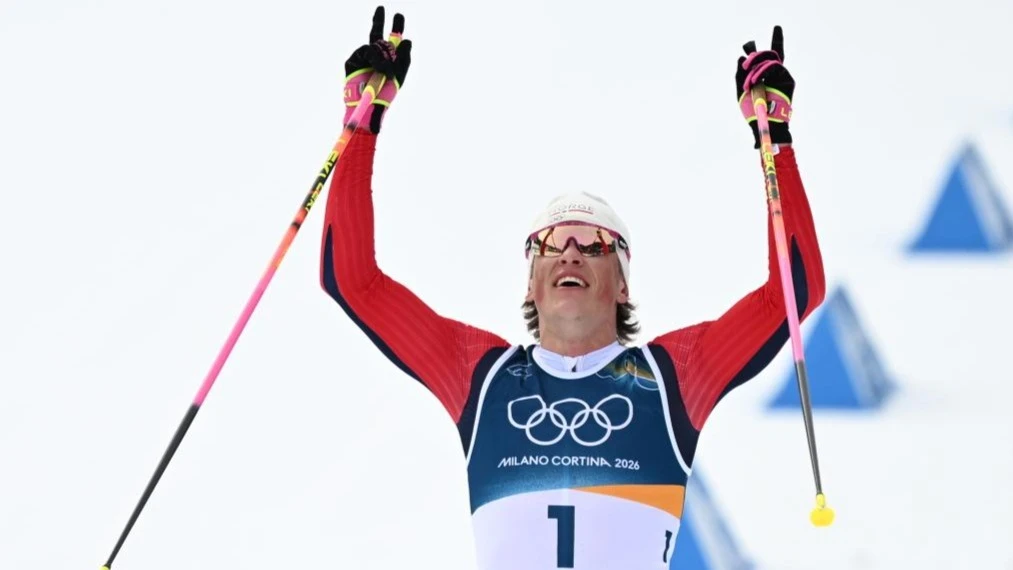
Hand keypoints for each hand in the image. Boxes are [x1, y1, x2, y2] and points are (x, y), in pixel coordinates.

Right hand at [343, 6, 412, 133]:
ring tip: (387, 72)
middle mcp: (373, 57)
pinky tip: (380, 68)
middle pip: (376, 34)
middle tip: (382, 7)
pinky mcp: (353, 61)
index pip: (390, 41)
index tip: (398, 15)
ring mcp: (362, 58)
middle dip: (380, 20)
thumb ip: (404, 57)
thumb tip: (407, 39)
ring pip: (375, 45)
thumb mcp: (400, 74)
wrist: (369, 105)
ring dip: (384, 57)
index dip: (395, 27)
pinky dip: (376, 59)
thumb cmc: (385, 94)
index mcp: (386, 59)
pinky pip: (367, 51)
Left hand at [735, 26, 794, 147]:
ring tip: (747, 81)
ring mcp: (782, 76)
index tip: (777, 27)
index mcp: (765, 76)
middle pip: (771, 54)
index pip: (769, 58)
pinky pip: (774, 66)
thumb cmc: (752, 111)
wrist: (764, 124)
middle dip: (756, 53)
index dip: (775, 41)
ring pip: (770, 58)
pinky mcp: (788, 80)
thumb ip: (739, 75)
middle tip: (745, 61)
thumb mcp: (739, 91)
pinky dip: (761, 72)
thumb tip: (740, 57)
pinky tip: (754, 81)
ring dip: (755, 67)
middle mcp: (776, 75)